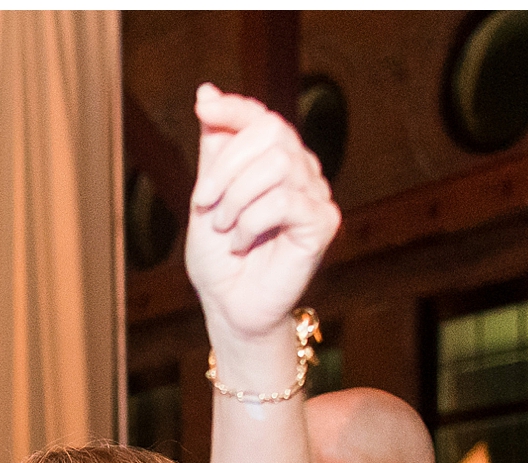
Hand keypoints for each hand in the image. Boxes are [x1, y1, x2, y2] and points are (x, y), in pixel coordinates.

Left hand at [185, 83, 339, 345]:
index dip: (235, 107)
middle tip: (204, 206)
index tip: (204, 107)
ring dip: (236, 200)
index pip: (262, 116)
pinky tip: (242, 243)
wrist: (229, 305)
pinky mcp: (324, 222)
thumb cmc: (218, 258)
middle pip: (271, 132)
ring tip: (225, 231)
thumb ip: (214, 148)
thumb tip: (207, 92)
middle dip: (225, 168)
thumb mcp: (207, 196)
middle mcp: (301, 171)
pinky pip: (285, 201)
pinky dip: (251, 222)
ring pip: (276, 165)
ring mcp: (316, 194)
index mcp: (274, 161)